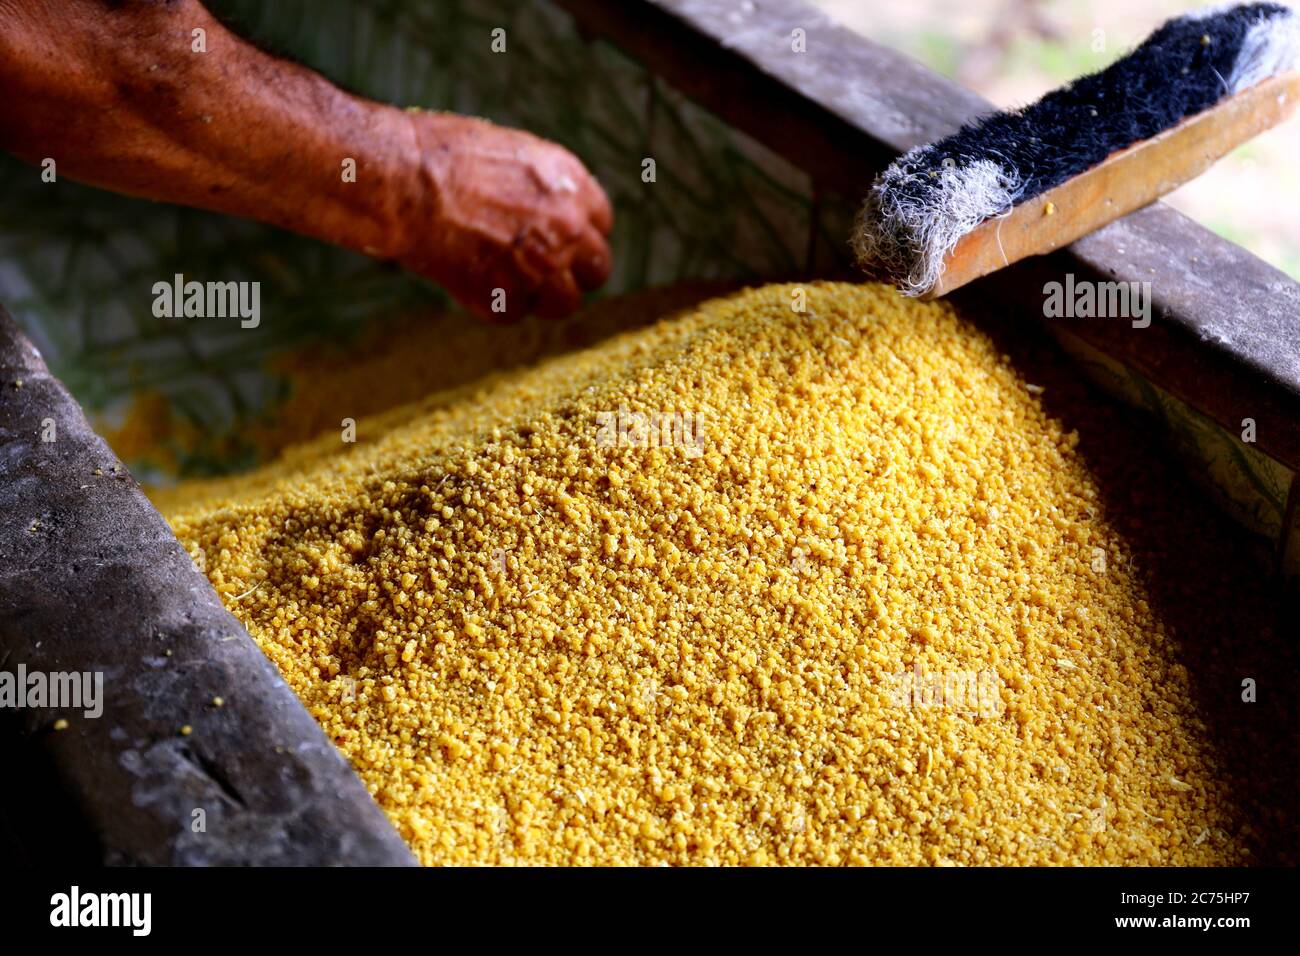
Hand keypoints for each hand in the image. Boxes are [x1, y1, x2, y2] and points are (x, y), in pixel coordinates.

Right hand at [399, 112, 612, 321]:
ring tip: (509, 280)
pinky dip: (495, 303)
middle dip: (572, 271)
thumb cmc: (442, 155)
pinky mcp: (505, 299)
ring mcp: (539, 269)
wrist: (403, 182)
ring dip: (542, 296)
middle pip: (596, 269)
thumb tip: (552, 211)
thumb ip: (543, 188)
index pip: (601, 224)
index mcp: (572, 186)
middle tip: (543, 269)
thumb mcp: (511, 152)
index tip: (559, 239)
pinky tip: (471, 277)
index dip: (577, 233)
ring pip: (564, 302)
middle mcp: (566, 229)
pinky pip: (515, 313)